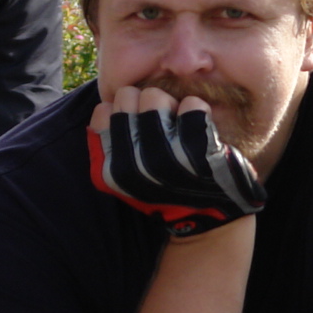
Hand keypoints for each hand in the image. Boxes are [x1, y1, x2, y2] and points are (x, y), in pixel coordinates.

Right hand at [89, 90, 264, 236]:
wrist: (210, 215)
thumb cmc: (168, 188)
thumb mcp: (128, 177)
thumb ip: (111, 145)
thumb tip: (107, 105)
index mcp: (108, 171)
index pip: (102, 111)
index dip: (123, 109)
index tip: (140, 122)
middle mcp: (131, 165)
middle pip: (127, 96)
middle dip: (146, 102)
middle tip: (162, 119)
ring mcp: (164, 158)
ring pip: (155, 96)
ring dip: (171, 104)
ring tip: (180, 123)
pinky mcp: (198, 151)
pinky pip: (191, 105)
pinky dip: (198, 109)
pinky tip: (201, 125)